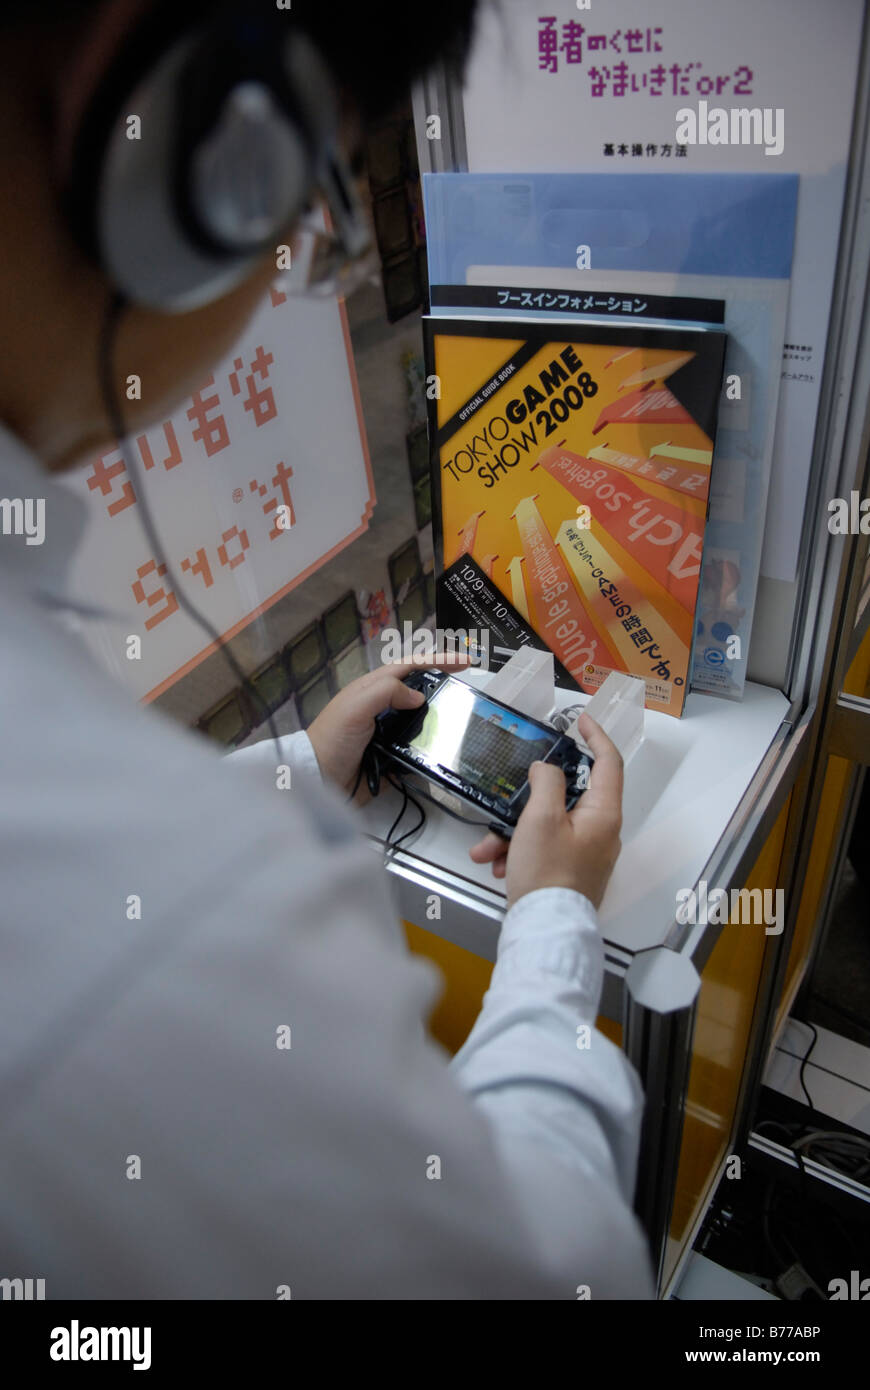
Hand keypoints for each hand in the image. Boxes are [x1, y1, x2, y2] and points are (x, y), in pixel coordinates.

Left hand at [306, 654, 469, 797]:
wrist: (320, 780)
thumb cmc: (334, 738)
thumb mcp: (356, 705)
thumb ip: (386, 692)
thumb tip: (419, 696)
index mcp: (373, 688)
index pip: (410, 666)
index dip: (438, 660)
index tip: (466, 661)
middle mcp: (383, 707)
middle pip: (420, 691)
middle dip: (443, 687)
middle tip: (467, 693)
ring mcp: (389, 732)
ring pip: (423, 720)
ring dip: (441, 720)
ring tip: (462, 723)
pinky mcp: (393, 756)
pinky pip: (419, 748)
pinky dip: (432, 748)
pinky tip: (446, 751)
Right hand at [469, 713, 622, 909]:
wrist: (545, 931)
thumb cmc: (547, 874)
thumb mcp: (540, 818)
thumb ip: (546, 782)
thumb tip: (548, 769)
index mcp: (604, 814)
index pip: (608, 763)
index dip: (595, 736)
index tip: (580, 720)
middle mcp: (601, 832)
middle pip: (568, 796)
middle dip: (528, 799)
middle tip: (510, 795)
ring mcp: (586, 853)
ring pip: (548, 825)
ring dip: (514, 830)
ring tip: (488, 847)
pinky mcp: (570, 871)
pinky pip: (543, 848)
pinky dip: (519, 850)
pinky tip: (497, 864)